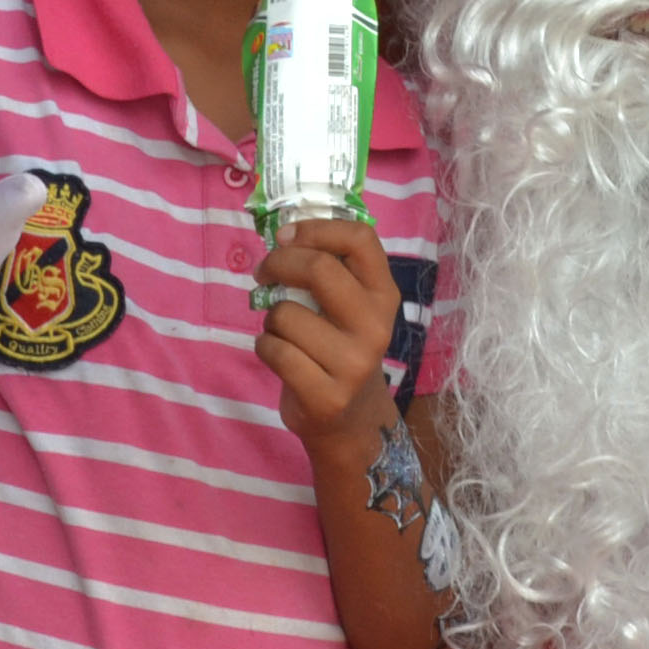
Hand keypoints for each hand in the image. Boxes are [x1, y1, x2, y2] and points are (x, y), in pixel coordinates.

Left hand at [253, 218, 402, 452]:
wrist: (351, 419)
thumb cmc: (340, 347)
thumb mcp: (351, 307)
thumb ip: (331, 270)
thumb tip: (283, 232)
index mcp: (384, 295)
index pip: (360, 239)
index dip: (316, 229)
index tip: (286, 236)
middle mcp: (376, 326)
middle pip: (319, 268)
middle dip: (279, 263)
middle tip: (264, 273)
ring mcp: (354, 363)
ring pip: (286, 314)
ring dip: (271, 318)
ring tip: (284, 332)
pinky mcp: (326, 395)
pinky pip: (274, 351)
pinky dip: (265, 347)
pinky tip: (278, 355)